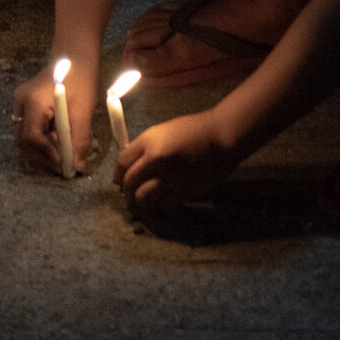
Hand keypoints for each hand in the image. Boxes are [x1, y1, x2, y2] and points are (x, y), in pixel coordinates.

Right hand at [11, 69, 99, 177]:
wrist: (73, 58)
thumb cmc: (80, 80)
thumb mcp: (83, 110)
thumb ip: (79, 139)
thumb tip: (77, 167)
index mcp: (33, 101)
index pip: (31, 135)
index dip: (46, 153)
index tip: (63, 165)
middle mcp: (21, 102)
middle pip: (23, 140)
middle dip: (42, 157)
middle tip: (62, 168)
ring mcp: (20, 104)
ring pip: (24, 137)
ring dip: (42, 152)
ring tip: (62, 159)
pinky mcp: (25, 106)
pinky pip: (28, 130)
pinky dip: (42, 142)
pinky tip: (57, 145)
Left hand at [116, 110, 239, 212]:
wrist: (222, 137)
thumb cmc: (194, 130)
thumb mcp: (164, 132)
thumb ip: (146, 148)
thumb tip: (132, 165)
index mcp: (149, 140)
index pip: (122, 162)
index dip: (117, 174)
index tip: (118, 182)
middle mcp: (156, 159)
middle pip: (130, 182)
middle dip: (126, 193)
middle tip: (128, 199)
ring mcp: (171, 176)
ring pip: (144, 198)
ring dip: (139, 206)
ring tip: (140, 208)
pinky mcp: (185, 190)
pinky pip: (165, 205)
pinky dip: (161, 208)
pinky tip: (162, 206)